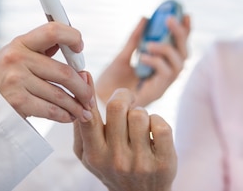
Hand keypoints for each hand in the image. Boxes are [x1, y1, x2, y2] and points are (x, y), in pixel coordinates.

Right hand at [0, 22, 94, 122]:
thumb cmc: (3, 79)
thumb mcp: (16, 57)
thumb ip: (40, 50)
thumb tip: (71, 44)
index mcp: (21, 43)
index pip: (53, 31)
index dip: (73, 37)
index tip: (80, 49)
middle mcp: (17, 58)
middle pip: (64, 72)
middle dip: (82, 87)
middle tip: (89, 97)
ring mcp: (16, 80)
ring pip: (60, 94)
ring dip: (76, 106)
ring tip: (84, 111)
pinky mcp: (16, 102)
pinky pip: (51, 109)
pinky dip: (64, 115)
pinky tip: (70, 117)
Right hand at [74, 76, 176, 190]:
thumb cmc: (113, 168)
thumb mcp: (90, 156)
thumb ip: (81, 131)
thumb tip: (79, 97)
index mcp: (94, 155)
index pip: (88, 118)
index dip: (88, 93)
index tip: (86, 74)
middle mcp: (115, 160)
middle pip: (118, 107)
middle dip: (124, 96)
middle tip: (128, 101)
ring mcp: (140, 163)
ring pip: (140, 114)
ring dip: (142, 112)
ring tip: (140, 124)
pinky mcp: (163, 163)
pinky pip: (161, 125)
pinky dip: (158, 121)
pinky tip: (153, 131)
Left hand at [95, 14, 190, 106]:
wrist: (95, 105)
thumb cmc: (109, 84)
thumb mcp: (123, 57)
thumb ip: (135, 39)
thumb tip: (146, 18)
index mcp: (160, 68)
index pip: (179, 47)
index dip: (185, 31)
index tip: (185, 14)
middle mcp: (165, 78)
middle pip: (184, 55)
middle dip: (180, 35)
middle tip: (169, 20)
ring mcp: (162, 87)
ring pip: (179, 66)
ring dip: (167, 50)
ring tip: (149, 43)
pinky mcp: (155, 94)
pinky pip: (165, 76)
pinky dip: (157, 62)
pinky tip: (142, 56)